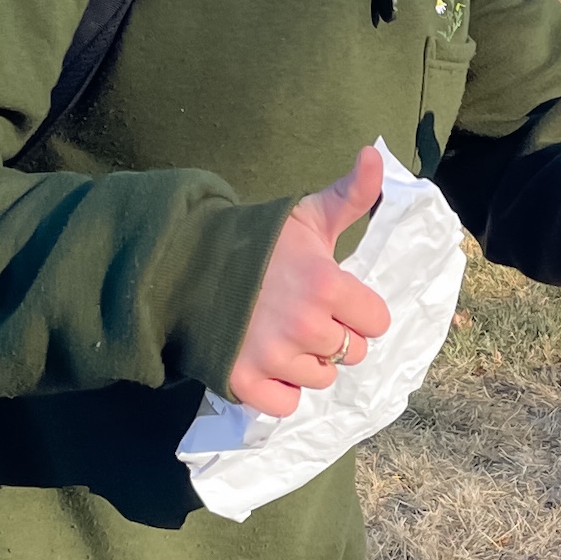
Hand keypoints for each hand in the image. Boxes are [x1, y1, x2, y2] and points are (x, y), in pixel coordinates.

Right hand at [228, 145, 392, 418]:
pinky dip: (280, 391)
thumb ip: (351, 194)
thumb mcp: (306, 215)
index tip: (335, 297)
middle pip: (352, 353)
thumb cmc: (254, 240)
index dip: (359, 310)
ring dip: (308, 363)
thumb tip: (375, 154)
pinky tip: (267, 364)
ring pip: (321, 379)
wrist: (184, 264)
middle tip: (304, 315)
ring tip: (282, 335)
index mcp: (327, 285)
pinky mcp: (243, 382)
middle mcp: (304, 326)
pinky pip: (286, 405)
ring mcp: (273, 358)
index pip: (376, 322)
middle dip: (334, 336)